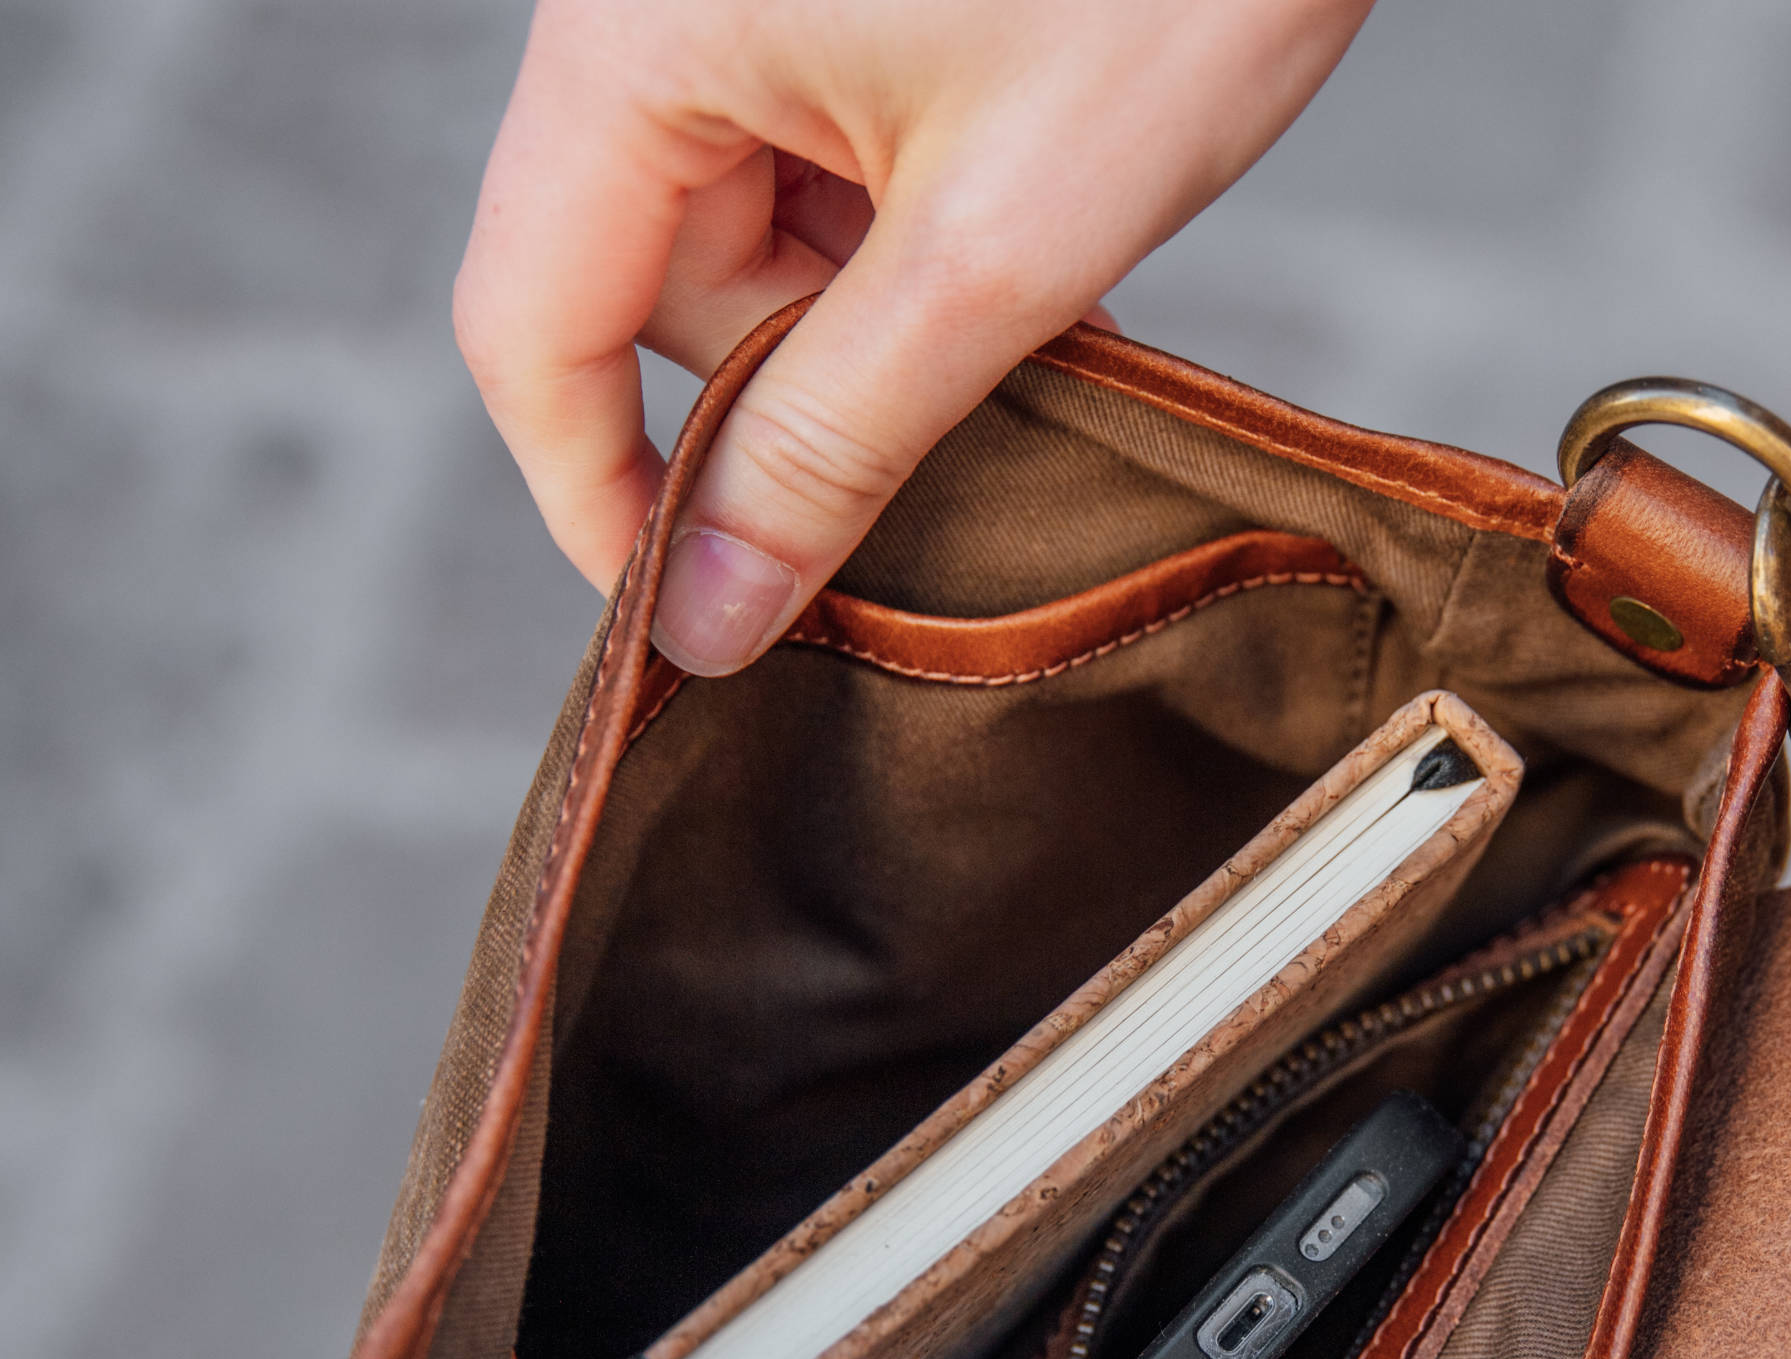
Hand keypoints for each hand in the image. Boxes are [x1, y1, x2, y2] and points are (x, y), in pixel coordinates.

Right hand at [455, 0, 1373, 672]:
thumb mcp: (993, 256)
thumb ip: (833, 446)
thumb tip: (707, 615)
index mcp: (635, 36)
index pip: (530, 324)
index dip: (599, 500)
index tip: (688, 635)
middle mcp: (653, 5)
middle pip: (655, 294)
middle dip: (799, 398)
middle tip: (961, 432)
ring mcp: (743, 0)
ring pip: (753, 251)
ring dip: (879, 332)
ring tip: (1030, 310)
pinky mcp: (830, 2)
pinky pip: (822, 179)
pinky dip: (913, 255)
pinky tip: (1024, 262)